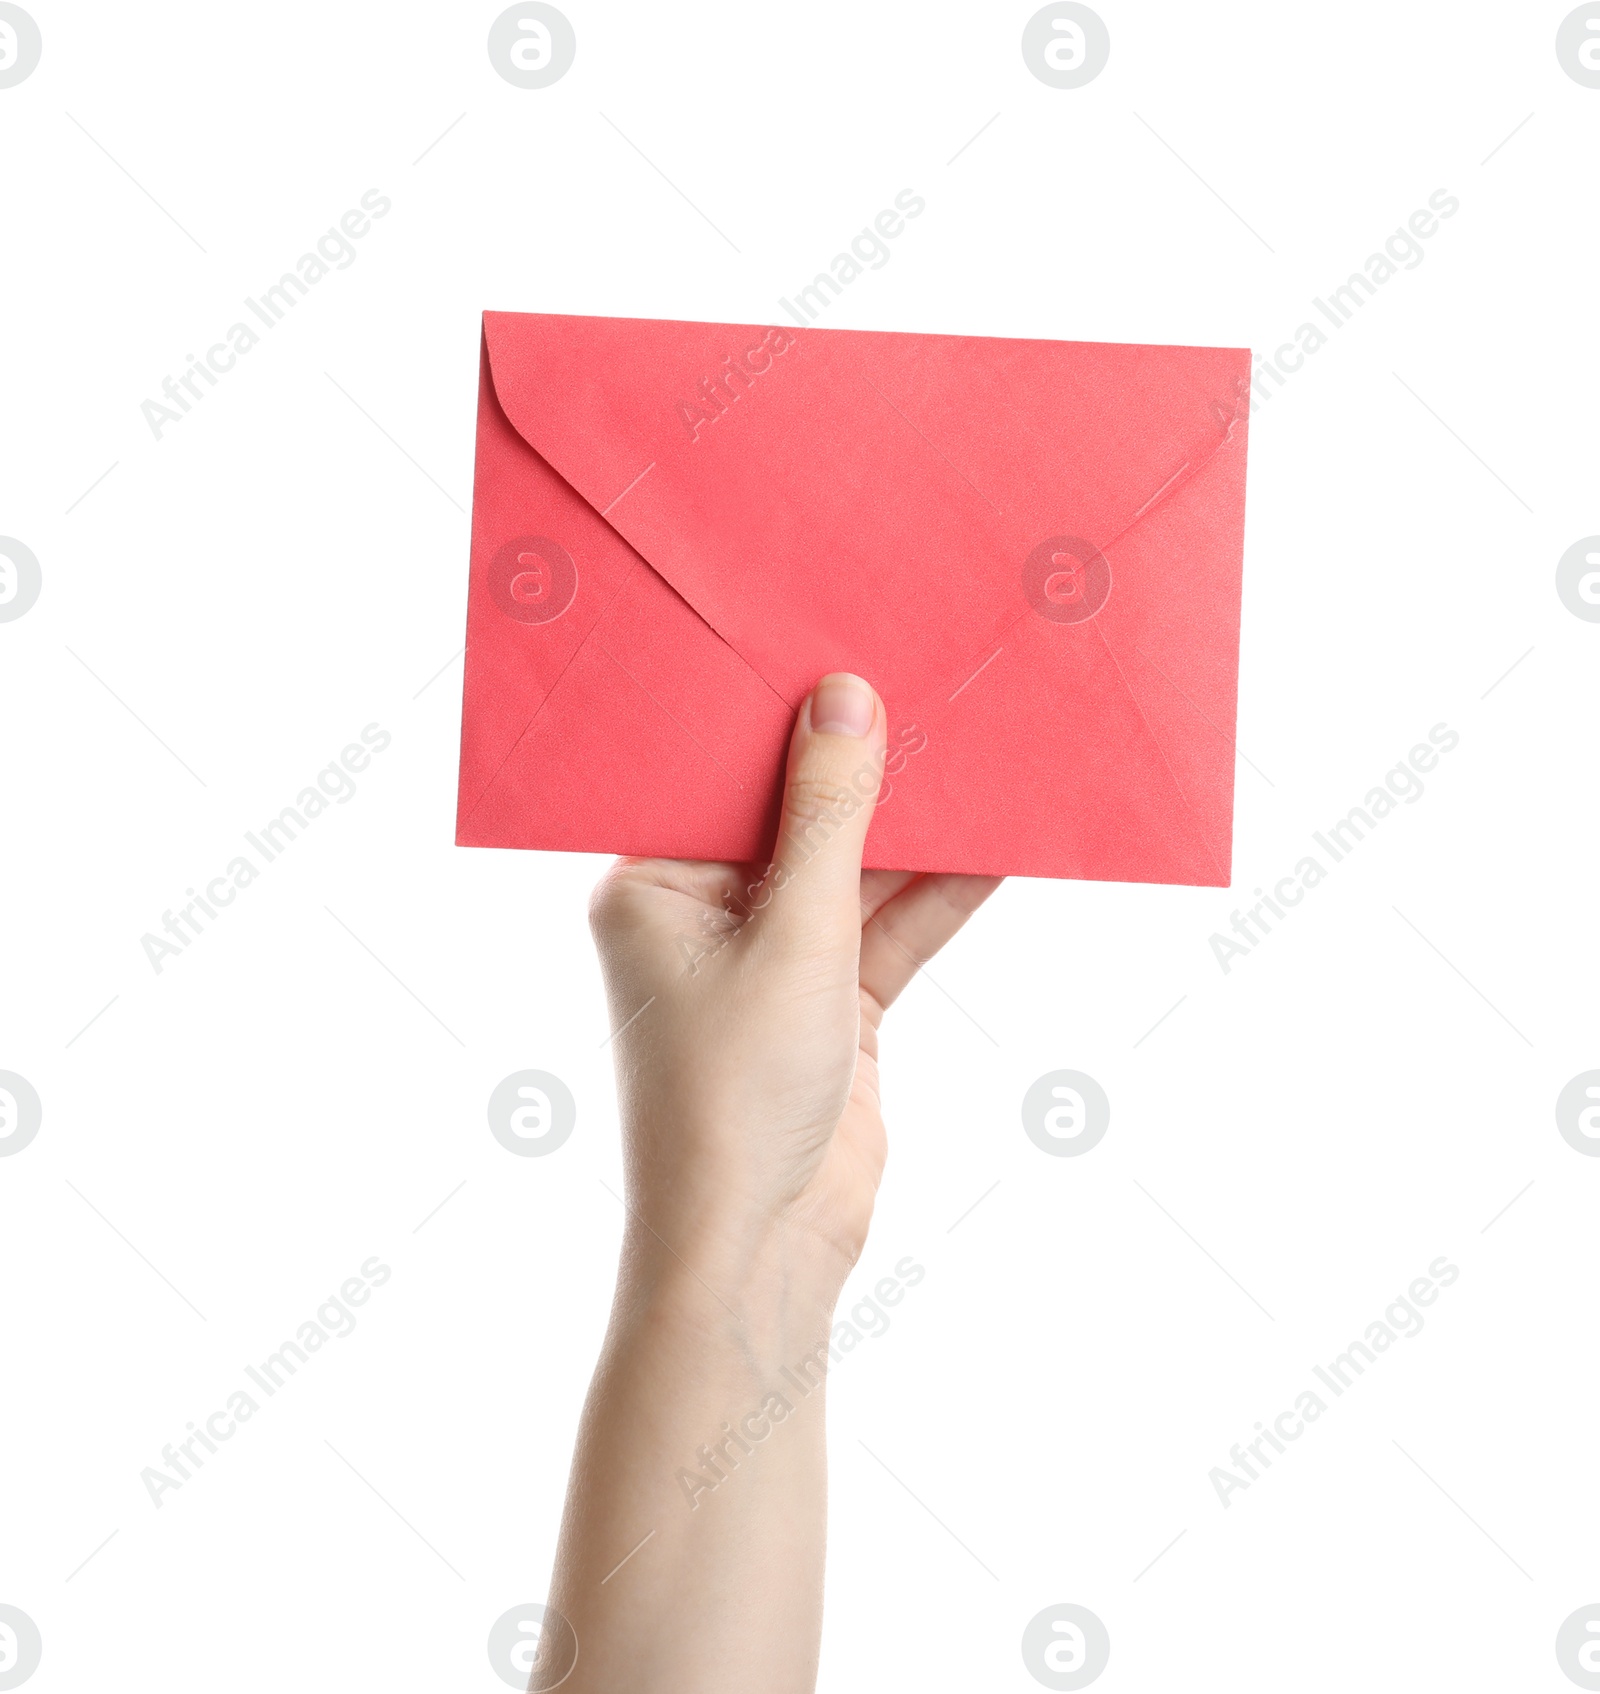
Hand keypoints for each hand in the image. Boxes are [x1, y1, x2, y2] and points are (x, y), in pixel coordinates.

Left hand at [589, 672, 1000, 1297]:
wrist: (765, 1248)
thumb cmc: (737, 1095)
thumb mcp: (794, 934)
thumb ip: (829, 818)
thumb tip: (846, 700)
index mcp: (648, 888)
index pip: (716, 777)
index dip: (780, 719)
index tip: (841, 652)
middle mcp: (702, 915)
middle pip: (793, 818)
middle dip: (862, 770)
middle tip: (928, 687)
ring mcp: (771, 960)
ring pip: (852, 872)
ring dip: (913, 830)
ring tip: (984, 751)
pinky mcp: (831, 1002)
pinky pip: (888, 929)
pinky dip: (938, 896)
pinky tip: (998, 846)